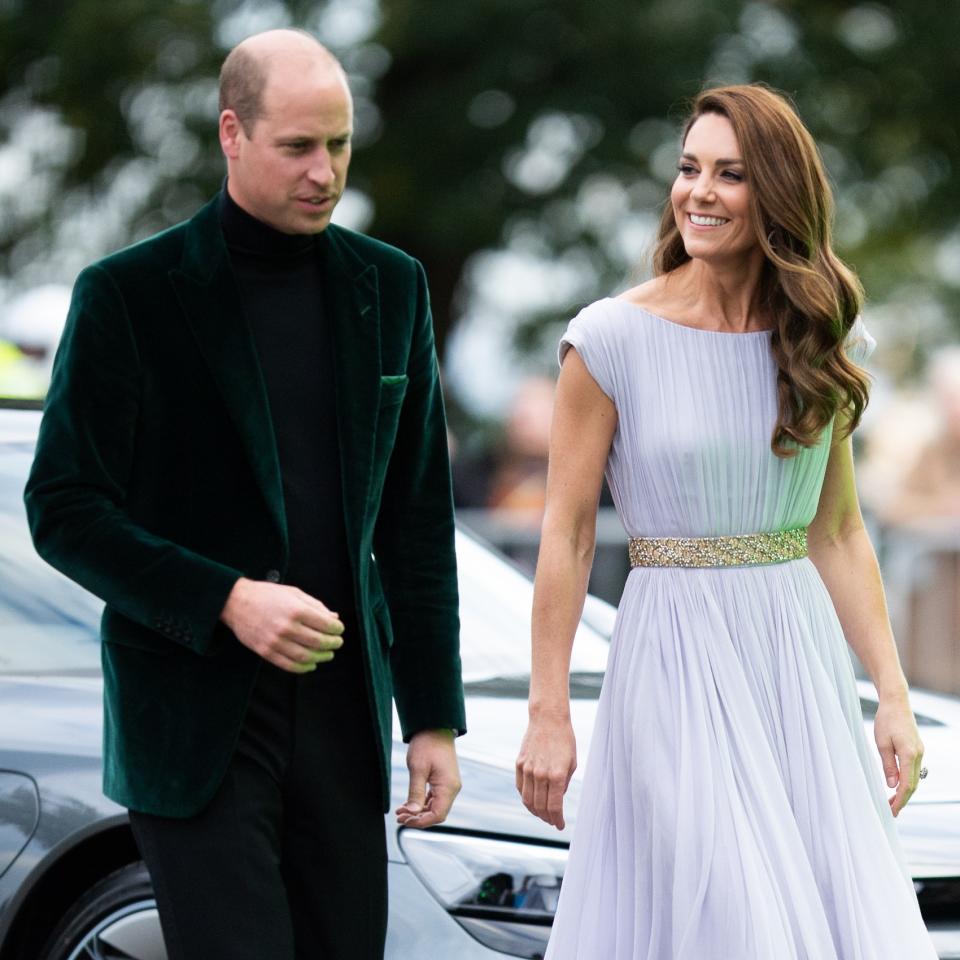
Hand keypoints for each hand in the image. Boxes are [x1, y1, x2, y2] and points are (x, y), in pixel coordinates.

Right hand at [220, 577, 343, 672]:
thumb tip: (334, 618)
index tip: (339, 629)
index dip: (337, 629)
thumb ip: (316, 606)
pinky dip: (304, 668)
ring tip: (328, 654)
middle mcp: (287, 627)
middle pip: (318, 642)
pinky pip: (289, 665)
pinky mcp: (266, 652)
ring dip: (321, 657)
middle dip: (332, 643)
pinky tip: (311, 664)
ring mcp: (275, 642)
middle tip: (337, 642)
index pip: (325, 625)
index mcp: (296, 610)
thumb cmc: (268, 595)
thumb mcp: (294, 593)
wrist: (236, 603)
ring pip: (306, 656)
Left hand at [396, 730, 460, 827]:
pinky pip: (434, 798)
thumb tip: (412, 812)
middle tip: (399, 817)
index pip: (437, 815)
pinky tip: (409, 804)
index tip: (405, 820)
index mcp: (448, 787)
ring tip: (401, 812)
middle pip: (437, 813)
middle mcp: (452, 788)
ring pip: (435, 807)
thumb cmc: (427, 745)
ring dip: (418, 812)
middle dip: (418, 818)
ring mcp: (449, 785)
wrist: (435, 727)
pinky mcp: (444, 781)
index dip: (421, 822)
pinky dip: (422, 803)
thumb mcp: (417, 769)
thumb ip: (416, 792)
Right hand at [515, 716, 576, 829]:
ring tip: (542, 814)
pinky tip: (532, 800)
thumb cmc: (564, 741)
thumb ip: (564, 784)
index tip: (560, 826)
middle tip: (552, 821)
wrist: (548, 720)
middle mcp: (540, 774)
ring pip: (527, 800)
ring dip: (535, 811)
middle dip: (547, 818)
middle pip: (540, 807)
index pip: (554, 807)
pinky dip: (525, 798)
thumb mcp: (571, 764)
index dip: (557, 820)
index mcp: (557, 775)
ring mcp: (527, 769)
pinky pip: (520, 788)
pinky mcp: (519, 764)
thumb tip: (556, 799)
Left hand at [874, 693, 924, 816]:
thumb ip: (888, 765)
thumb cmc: (886, 720)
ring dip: (905, 790)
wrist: (896, 703)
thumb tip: (892, 785)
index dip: (900, 800)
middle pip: (913, 784)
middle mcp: (918, 754)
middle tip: (891, 811)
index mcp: (909, 754)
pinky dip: (907, 780)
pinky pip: (913, 769)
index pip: (907, 785)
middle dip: (903, 799)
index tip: (892, 811)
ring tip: (892, 801)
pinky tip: (898, 784)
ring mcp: (919, 752)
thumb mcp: (881, 743)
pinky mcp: (916, 749)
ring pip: (914, 778)